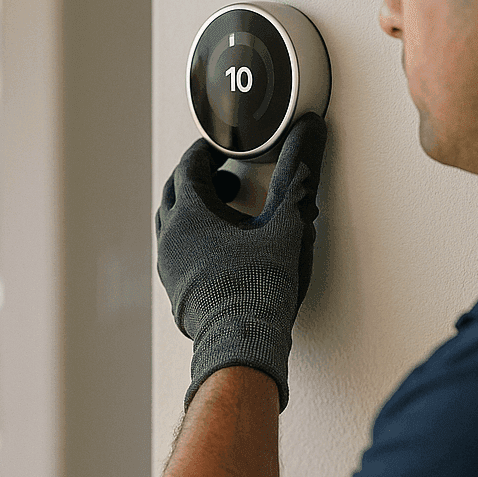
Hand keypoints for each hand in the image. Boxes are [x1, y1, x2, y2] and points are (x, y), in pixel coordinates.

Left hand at [155, 113, 327, 410]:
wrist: (242, 345)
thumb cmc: (262, 288)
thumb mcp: (286, 223)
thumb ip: (297, 172)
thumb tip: (307, 130)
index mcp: (190, 215)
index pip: (188, 167)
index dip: (206, 152)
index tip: (223, 148)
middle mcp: (171, 238)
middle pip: (175, 193)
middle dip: (199, 177)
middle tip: (227, 173)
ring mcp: (170, 266)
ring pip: (173, 223)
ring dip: (195, 208)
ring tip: (229, 209)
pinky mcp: (177, 289)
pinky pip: (177, 250)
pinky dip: (193, 235)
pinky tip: (223, 246)